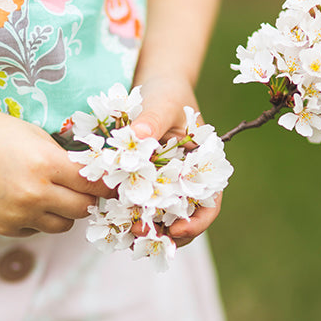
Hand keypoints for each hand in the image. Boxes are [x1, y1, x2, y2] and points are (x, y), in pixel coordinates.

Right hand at [0, 102, 110, 236]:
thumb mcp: (36, 135)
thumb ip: (65, 159)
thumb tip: (96, 175)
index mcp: (46, 165)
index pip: (94, 185)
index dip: (106, 184)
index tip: (112, 183)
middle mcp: (34, 194)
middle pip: (83, 210)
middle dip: (88, 199)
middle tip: (84, 188)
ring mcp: (17, 214)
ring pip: (63, 225)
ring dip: (65, 211)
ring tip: (52, 192)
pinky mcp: (3, 227)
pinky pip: (37, 230)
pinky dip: (39, 218)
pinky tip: (26, 198)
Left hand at [131, 73, 222, 246]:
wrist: (154, 86)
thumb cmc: (168, 93)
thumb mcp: (163, 103)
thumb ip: (152, 120)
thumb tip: (137, 136)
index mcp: (203, 167)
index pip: (209, 204)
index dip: (197, 223)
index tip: (175, 229)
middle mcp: (186, 181)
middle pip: (184, 220)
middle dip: (164, 234)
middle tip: (137, 234)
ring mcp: (165, 185)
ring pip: (160, 219)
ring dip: (145, 230)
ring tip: (123, 234)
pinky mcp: (144, 183)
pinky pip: (138, 205)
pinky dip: (128, 216)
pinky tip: (112, 219)